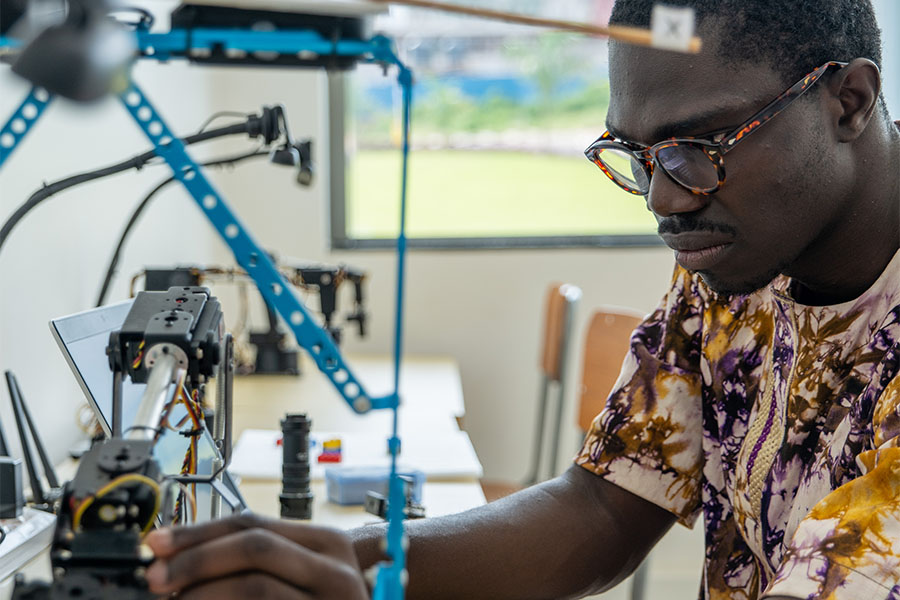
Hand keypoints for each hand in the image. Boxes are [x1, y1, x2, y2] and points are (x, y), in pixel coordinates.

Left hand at [144, 513, 369, 598]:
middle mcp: (336, 571)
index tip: (156, 543)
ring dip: (201, 594)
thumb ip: (256, 562)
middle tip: (153, 576)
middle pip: (254, 547)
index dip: (198, 532)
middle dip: (195, 559)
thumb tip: (181, 557)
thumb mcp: (302, 575)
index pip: (254, 524)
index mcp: (327, 543)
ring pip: (255, 587)